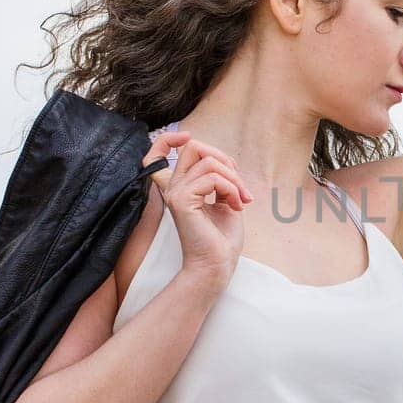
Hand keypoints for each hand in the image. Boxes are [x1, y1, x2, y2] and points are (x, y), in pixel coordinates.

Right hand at [142, 130, 251, 291]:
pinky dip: (231, 189)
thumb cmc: (222, 240)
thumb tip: (226, 161)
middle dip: (225, 159)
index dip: (171, 138)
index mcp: (181, 187)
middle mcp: (174, 188)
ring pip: (209, 162)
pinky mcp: (182, 201)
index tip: (188, 136)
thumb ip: (221, 179)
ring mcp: (176, 193)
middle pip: (194, 147)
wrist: (216, 267)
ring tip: (242, 200)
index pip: (160, 150)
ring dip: (235, 179)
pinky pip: (213, 178)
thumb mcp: (225, 201)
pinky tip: (237, 207)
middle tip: (240, 188)